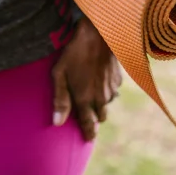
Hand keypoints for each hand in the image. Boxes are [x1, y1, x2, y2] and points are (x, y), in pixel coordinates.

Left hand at [52, 16, 121, 140]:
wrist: (98, 35)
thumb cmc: (74, 53)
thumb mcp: (59, 74)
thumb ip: (60, 100)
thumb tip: (57, 123)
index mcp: (85, 99)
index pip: (88, 125)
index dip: (88, 134)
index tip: (87, 139)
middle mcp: (101, 98)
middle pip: (100, 118)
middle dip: (93, 118)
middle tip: (85, 114)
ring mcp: (111, 89)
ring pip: (106, 104)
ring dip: (99, 103)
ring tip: (89, 93)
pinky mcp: (118, 80)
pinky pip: (112, 92)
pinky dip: (105, 90)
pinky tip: (97, 79)